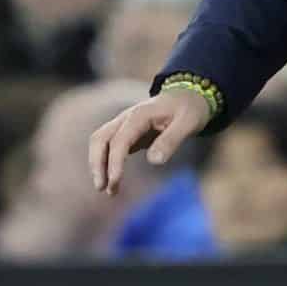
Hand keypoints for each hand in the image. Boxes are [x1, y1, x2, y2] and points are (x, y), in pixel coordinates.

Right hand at [89, 86, 211, 194]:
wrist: (188, 95)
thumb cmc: (189, 109)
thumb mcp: (188, 123)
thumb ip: (171, 140)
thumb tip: (154, 161)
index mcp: (140, 115)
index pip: (120, 140)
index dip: (115, 162)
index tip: (115, 182)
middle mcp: (126, 118)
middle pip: (100, 139)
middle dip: (97, 164)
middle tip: (102, 188)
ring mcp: (124, 124)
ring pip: (100, 142)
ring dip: (98, 165)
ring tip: (106, 190)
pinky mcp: (126, 133)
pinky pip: (109, 147)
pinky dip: (105, 163)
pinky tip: (112, 181)